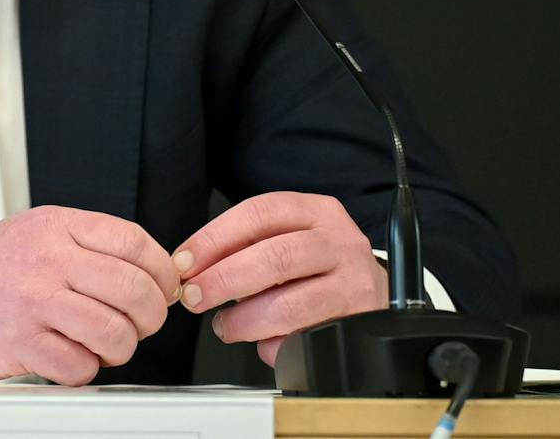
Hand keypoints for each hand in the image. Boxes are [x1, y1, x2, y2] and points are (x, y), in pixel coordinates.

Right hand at [0, 205, 181, 384]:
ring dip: (121, 347)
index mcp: (57, 226)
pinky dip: (84, 369)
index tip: (165, 287)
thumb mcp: (38, 233)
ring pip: (114, 332)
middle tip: (142, 323)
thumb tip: (156, 271)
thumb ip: (90, 246)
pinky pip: (80, 366)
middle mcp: (47, 260)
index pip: (135, 242)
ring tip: (105, 343)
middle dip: (151, 315)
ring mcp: (33, 302)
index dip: (163, 271)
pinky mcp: (20, 344)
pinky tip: (71, 356)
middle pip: (134, 289)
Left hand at [174, 191, 386, 366]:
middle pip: (274, 257)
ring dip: (246, 320)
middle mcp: (340, 242)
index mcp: (316, 212)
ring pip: (290, 304)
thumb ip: (248, 247)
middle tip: (195, 298)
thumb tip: (194, 271)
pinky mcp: (358, 323)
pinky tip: (265, 344)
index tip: (185, 262)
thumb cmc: (320, 267)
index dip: (215, 238)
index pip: (259, 213)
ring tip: (226, 327)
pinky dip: (277, 346)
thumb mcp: (291, 239)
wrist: (375, 294)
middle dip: (224, 280)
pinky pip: (307, 340)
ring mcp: (354, 283)